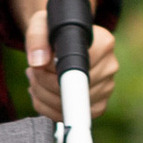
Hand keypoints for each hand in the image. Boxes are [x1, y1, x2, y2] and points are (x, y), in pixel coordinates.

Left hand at [22, 7, 116, 121]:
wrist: (63, 39)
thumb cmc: (53, 30)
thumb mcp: (41, 25)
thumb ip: (37, 39)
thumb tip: (38, 63)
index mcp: (103, 43)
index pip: (73, 68)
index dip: (50, 71)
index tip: (39, 66)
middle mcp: (110, 66)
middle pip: (71, 90)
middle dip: (42, 84)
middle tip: (32, 71)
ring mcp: (106, 88)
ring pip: (67, 107)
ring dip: (42, 96)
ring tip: (36, 79)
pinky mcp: (98, 106)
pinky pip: (69, 117)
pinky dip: (47, 108)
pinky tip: (43, 92)